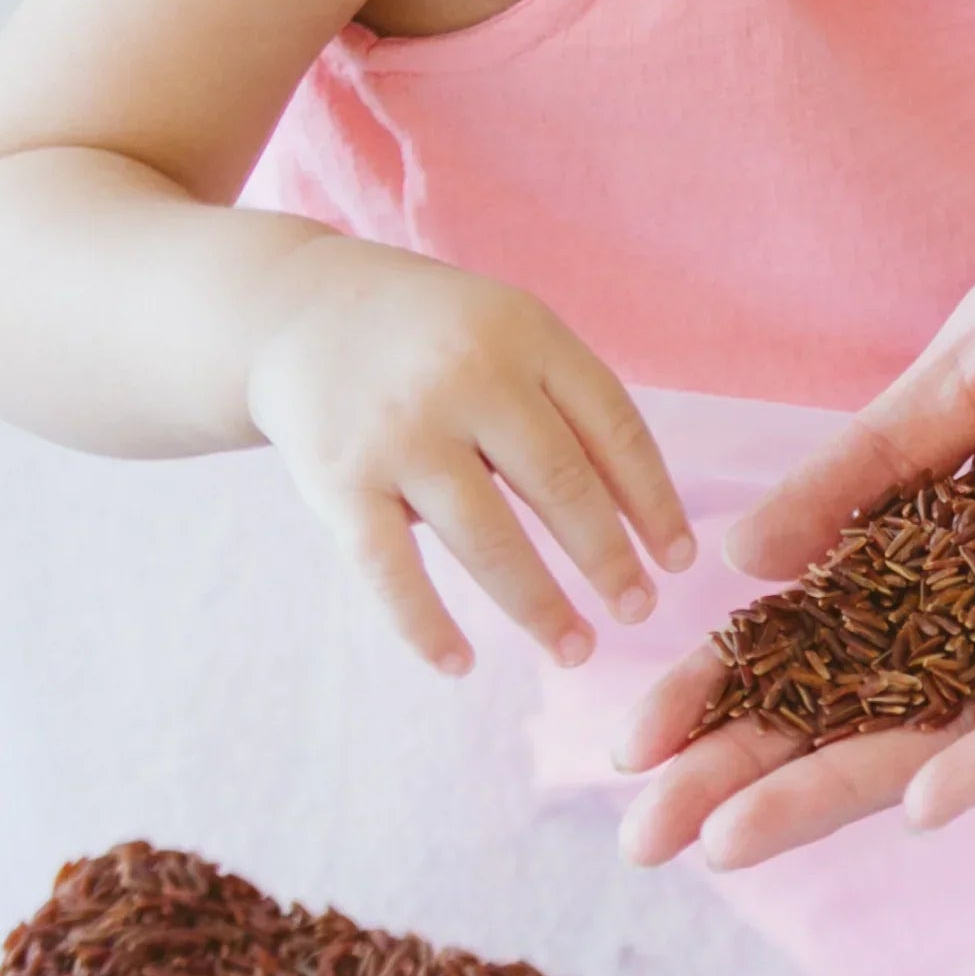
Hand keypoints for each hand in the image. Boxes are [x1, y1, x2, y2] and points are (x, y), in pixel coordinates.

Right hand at [245, 234, 695, 673]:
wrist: (295, 311)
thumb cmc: (433, 337)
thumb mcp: (508, 330)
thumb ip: (569, 403)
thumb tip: (643, 518)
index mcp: (525, 334)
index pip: (614, 429)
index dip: (655, 503)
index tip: (679, 561)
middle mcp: (467, 377)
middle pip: (561, 487)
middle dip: (609, 562)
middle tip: (638, 612)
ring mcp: (400, 432)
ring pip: (488, 540)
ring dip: (540, 607)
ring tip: (575, 650)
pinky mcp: (339, 480)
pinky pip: (391, 570)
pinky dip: (426, 626)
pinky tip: (459, 664)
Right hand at [613, 172, 974, 868]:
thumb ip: (878, 452)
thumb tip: (749, 555)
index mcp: (969, 512)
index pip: (828, 617)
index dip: (735, 677)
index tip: (636, 736)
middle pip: (868, 694)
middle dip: (756, 761)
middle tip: (642, 835)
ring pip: (954, 723)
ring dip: (846, 781)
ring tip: (732, 838)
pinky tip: (922, 792)